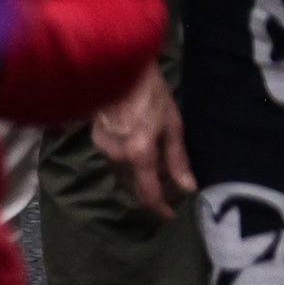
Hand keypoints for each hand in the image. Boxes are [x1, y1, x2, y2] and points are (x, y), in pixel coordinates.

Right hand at [92, 65, 193, 219]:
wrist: (119, 69)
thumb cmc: (151, 92)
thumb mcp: (172, 124)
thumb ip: (177, 158)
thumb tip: (187, 187)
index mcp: (139, 154)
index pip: (148, 195)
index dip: (160, 209)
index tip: (170, 216)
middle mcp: (118, 157)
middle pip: (134, 189)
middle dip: (153, 194)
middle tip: (172, 190)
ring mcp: (103, 149)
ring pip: (123, 177)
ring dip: (141, 180)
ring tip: (162, 171)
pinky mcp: (96, 141)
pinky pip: (115, 163)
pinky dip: (130, 166)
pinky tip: (143, 154)